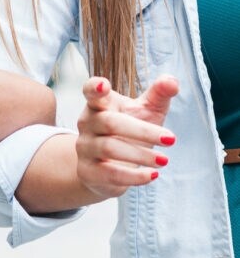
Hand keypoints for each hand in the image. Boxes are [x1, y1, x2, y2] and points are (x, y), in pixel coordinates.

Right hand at [76, 75, 178, 199]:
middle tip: (171, 139)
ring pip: (109, 148)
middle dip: (143, 131)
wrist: (108, 166)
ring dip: (141, 155)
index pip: (91, 91)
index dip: (95, 87)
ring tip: (164, 160)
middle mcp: (87, 122)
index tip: (104, 85)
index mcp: (99, 103)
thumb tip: (172, 81)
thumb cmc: (130, 132)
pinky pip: (110, 173)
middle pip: (110, 122)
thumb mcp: (146, 112)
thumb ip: (158, 95)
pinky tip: (152, 175)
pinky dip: (134, 176)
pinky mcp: (88, 171)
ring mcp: (85, 147)